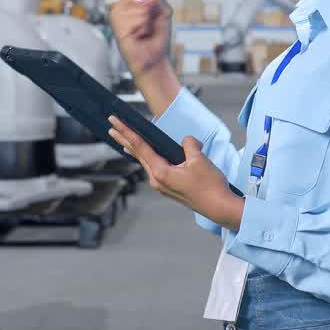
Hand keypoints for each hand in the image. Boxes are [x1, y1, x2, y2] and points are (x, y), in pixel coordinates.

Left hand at [108, 116, 243, 230]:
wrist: (219, 207)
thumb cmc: (210, 186)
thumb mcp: (199, 160)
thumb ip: (188, 144)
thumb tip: (186, 141)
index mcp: (161, 173)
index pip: (140, 146)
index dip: (126, 131)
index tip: (114, 121)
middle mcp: (157, 180)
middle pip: (137, 154)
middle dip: (124, 138)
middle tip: (111, 125)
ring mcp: (162, 185)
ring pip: (144, 161)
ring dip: (133, 148)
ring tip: (122, 138)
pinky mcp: (169, 186)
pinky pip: (153, 167)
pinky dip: (146, 157)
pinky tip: (143, 154)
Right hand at [110, 0, 172, 75]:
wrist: (155, 58)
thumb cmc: (157, 36)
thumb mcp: (163, 11)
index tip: (156, 10)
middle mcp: (121, 6)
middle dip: (150, 9)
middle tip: (150, 23)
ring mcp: (117, 17)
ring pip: (136, 6)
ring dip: (146, 20)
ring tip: (144, 30)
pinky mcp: (116, 28)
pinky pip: (133, 20)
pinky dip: (141, 28)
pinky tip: (139, 35)